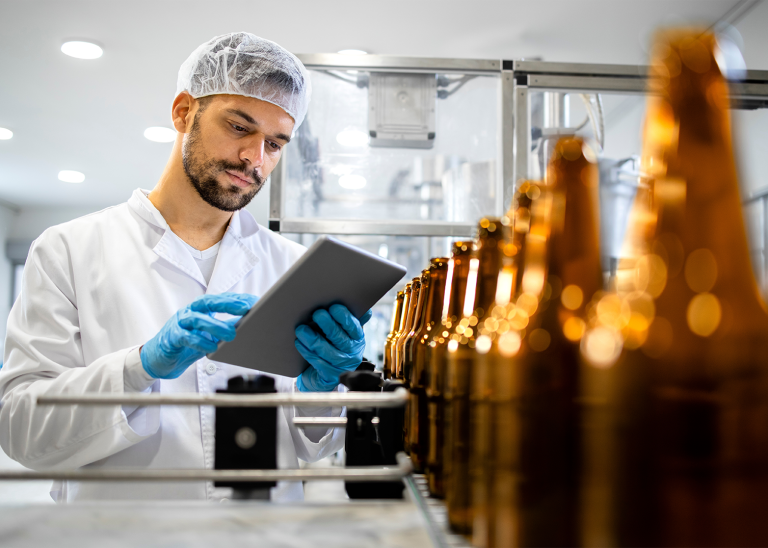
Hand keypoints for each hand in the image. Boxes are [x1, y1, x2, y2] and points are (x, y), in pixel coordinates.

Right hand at [141, 292, 257, 378]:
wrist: (160, 359)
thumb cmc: (187, 344)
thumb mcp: (210, 334)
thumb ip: (226, 327)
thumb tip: (250, 323)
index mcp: (200, 309)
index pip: (220, 299)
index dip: (236, 299)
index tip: (254, 301)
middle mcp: (189, 312)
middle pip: (208, 302)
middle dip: (227, 304)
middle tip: (245, 309)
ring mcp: (179, 323)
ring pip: (197, 319)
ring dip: (216, 326)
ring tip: (232, 334)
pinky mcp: (171, 338)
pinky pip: (186, 337)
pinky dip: (200, 342)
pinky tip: (212, 348)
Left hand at [295, 305, 372, 391]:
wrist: (325, 374)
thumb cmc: (334, 346)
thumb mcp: (345, 333)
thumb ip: (350, 320)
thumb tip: (364, 309)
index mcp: (358, 339)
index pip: (353, 327)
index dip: (344, 317)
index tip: (333, 307)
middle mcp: (353, 354)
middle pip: (339, 338)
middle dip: (328, 325)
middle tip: (317, 314)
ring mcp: (341, 366)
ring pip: (326, 351)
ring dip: (313, 339)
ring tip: (301, 329)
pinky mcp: (329, 376)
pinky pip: (317, 362)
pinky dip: (307, 351)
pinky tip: (299, 342)